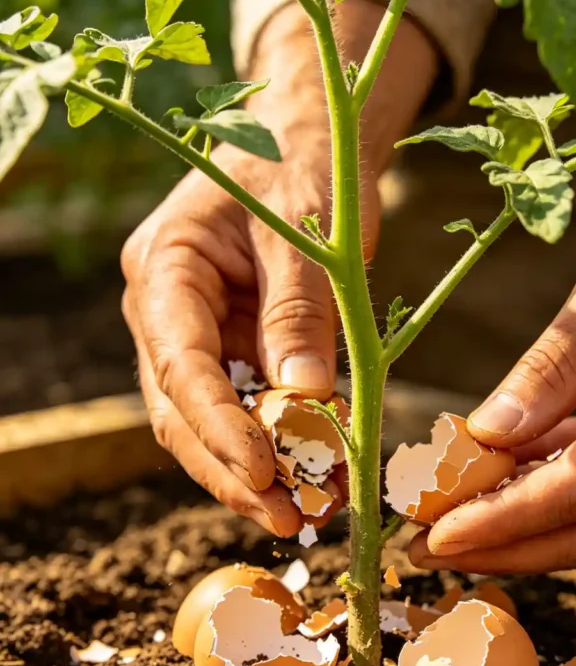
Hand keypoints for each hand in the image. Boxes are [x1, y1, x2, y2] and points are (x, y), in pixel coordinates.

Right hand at [122, 1, 436, 535]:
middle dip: (234, 472)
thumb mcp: (306, 230)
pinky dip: (280, 450)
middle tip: (290, 519)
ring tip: (312, 515)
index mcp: (166, 269)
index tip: (264, 472)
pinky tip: (319, 480)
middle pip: (183, 413)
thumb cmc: (300, 168)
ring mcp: (196, 339)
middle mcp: (167, 313)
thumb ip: (299, 309)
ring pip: (208, 426)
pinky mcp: (231, 355)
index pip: (181, 364)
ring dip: (257, 475)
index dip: (219, 426)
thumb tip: (305, 394)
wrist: (306, 146)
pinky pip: (246, 414)